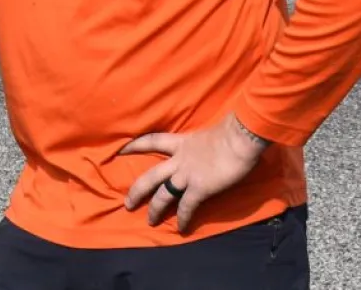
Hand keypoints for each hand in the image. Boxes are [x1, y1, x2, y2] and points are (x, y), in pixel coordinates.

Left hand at [117, 112, 269, 232]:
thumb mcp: (208, 133)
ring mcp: (187, 175)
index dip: (135, 145)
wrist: (240, 138)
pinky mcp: (199, 188)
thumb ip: (201, 143)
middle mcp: (179, 160)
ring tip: (150, 221)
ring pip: (163, 195)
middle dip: (137, 191)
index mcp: (181, 143)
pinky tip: (181, 228)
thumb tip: (207, 147)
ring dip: (155, 209)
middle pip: (150, 176)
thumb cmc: (230, 132)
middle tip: (127, 203)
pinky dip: (183, 218)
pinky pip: (187, 207)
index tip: (120, 150)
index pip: (151, 141)